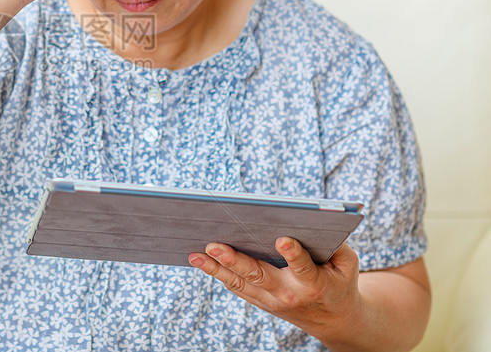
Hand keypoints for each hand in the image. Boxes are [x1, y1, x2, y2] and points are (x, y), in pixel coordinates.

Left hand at [189, 238, 361, 341]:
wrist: (333, 320)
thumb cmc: (339, 282)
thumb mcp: (347, 264)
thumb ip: (336, 244)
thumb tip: (316, 221)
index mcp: (314, 283)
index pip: (303, 267)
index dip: (293, 254)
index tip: (283, 240)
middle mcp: (289, 294)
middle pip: (259, 276)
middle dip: (236, 260)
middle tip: (215, 245)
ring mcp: (271, 300)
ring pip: (240, 282)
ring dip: (215, 268)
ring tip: (195, 253)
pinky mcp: (260, 301)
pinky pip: (235, 286)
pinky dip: (216, 273)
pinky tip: (199, 259)